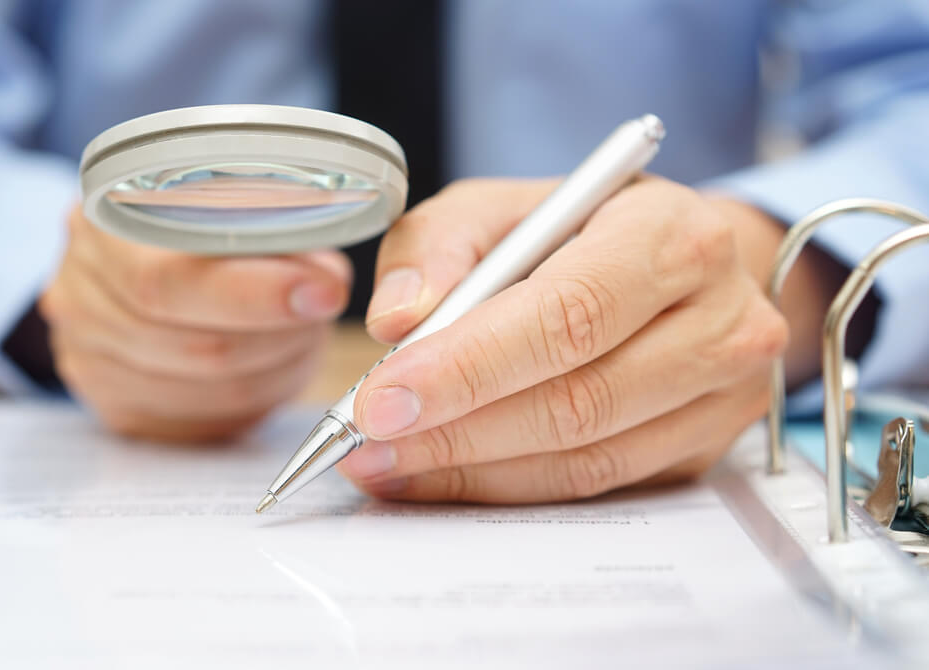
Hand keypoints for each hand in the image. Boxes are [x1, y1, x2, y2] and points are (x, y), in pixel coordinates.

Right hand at [40, 205, 350, 440]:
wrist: (134, 257)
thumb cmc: (196, 221)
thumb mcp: (232, 197)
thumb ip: (273, 229)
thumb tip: (323, 286)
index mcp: (103, 224)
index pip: (171, 280)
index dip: (255, 294)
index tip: (324, 293)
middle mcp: (79, 293)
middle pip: (197, 347)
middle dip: (280, 336)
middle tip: (320, 315)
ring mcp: (87, 357)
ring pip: (209, 392)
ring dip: (275, 368)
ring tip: (299, 335)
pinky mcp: (113, 406)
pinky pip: (201, 424)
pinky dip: (252, 399)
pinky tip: (268, 366)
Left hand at [336, 177, 807, 501]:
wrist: (683, 260)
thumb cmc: (582, 229)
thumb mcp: (503, 206)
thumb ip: (437, 246)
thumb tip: (396, 322)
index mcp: (671, 235)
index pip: (566, 314)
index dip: (468, 366)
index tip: (382, 398)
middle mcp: (720, 318)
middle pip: (577, 401)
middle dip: (455, 431)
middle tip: (367, 443)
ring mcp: (724, 393)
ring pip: (585, 457)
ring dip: (472, 471)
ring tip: (388, 465)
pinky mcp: (705, 447)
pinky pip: (597, 485)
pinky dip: (509, 488)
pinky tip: (442, 476)